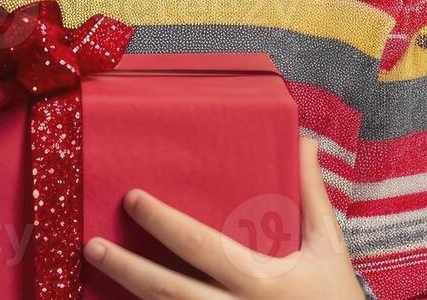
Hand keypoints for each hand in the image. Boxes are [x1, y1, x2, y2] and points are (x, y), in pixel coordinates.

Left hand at [82, 135, 364, 298]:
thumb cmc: (334, 298)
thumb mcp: (329, 247)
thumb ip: (312, 195)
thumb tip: (305, 142)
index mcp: (260, 278)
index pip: (201, 246)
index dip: (163, 224)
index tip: (133, 199)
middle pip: (169, 291)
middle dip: (126, 269)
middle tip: (92, 245)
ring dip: (131, 294)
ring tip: (97, 272)